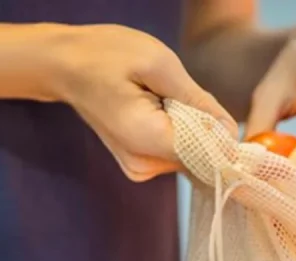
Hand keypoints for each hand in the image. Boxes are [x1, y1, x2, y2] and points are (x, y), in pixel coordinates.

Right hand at [51, 24, 237, 181]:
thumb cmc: (107, 56)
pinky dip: (178, 131)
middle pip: (201, 156)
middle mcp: (144, 166)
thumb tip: (231, 133)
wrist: (64, 65)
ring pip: (192, 154)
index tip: (218, 115)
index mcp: (147, 140)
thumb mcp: (159, 64)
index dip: (224, 138)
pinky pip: (177, 151)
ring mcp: (140, 169)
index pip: (208, 156)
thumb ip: (198, 101)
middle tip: (174, 93)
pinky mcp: (141, 165)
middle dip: (204, 126)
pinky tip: (157, 110)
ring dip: (190, 127)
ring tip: (160, 99)